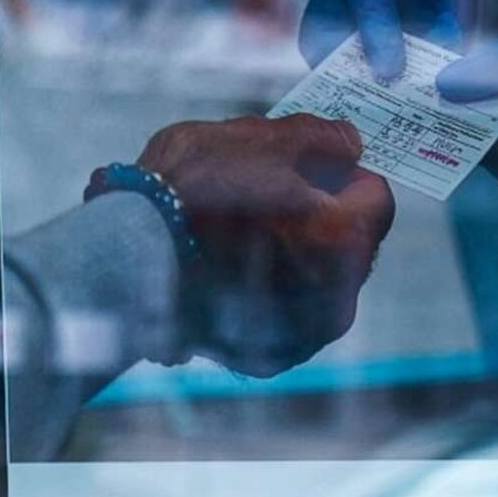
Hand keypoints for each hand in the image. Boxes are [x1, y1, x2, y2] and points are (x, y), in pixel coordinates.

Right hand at [136, 115, 395, 375]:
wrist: (122, 260)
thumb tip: (349, 145)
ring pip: (319, 279)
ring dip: (296, 252)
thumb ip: (320, 138)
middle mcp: (335, 298)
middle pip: (350, 241)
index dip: (346, 172)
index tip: (315, 163)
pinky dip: (268, 289)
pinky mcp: (267, 358)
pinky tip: (230, 265)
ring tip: (243, 228)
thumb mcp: (257, 138)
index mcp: (344, 240)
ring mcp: (302, 335)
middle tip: (274, 191)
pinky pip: (286, 312)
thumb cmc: (190, 192)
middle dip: (323, 214)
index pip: (376, 194)